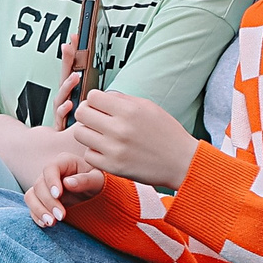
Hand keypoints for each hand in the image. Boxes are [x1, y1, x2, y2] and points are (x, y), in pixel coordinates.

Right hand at [27, 153, 106, 225]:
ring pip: (31, 196)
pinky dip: (36, 215)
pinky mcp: (42, 200)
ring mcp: (44, 187)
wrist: (97, 194)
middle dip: (48, 202)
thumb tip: (68, 183)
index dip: (51, 181)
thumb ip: (86, 180)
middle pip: (39, 185)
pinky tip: (45, 224)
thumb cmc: (99, 183)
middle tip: (61, 216)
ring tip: (52, 223)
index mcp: (64, 162)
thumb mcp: (98, 180)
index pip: (50, 168)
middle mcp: (50, 173)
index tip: (58, 195)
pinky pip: (32, 206)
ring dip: (39, 210)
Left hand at [71, 89, 198, 188]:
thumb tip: (100, 95)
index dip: (95, 100)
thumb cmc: (166, 133)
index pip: (92, 97)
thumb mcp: (148, 107)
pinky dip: (95, 151)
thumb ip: (122, 99)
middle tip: (96, 119)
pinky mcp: (113, 167)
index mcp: (129, 111)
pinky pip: (88, 154)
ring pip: (80, 134)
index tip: (101, 106)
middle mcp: (119, 129)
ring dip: (88, 132)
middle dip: (87, 113)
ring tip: (100, 134)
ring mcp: (114, 150)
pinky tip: (107, 150)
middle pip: (81, 114)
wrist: (182, 162)